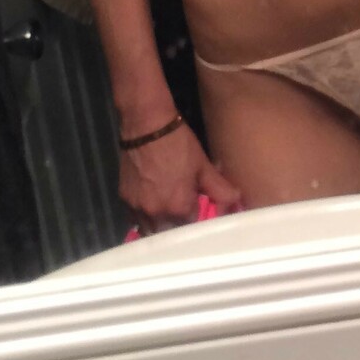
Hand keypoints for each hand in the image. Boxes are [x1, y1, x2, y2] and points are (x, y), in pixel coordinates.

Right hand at [118, 122, 239, 231]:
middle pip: (170, 233)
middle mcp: (156, 213)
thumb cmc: (179, 144)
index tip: (201, 214)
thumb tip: (236, 201)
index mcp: (178, 207)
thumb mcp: (203, 166)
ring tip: (169, 213)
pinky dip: (146, 216)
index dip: (198, 222)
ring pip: (150, 229)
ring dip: (161, 225)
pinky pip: (137, 218)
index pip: (192, 228)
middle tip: (186, 214)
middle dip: (179, 227)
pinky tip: (153, 205)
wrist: (147, 126)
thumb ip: (220, 188)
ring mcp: (137, 207)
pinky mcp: (124, 199)